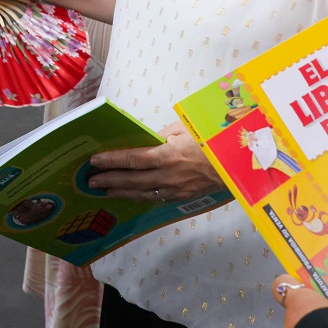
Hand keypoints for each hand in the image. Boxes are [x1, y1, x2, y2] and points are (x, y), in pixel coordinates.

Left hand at [86, 122, 223, 200]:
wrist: (237, 166)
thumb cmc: (212, 141)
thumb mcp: (185, 129)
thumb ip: (162, 135)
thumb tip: (144, 139)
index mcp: (168, 155)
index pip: (133, 159)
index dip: (112, 161)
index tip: (95, 161)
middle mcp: (168, 176)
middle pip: (132, 180)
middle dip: (109, 180)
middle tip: (90, 181)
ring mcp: (175, 190)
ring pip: (141, 193)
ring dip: (120, 192)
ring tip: (103, 191)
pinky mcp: (181, 197)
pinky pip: (155, 198)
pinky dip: (139, 196)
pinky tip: (128, 195)